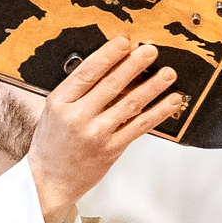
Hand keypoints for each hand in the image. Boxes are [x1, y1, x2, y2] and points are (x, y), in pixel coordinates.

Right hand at [25, 38, 184, 222]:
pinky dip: (158, 112)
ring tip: (168, 73)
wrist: (50, 180)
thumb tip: (107, 65)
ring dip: (153, 87)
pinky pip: (140, 126)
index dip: (108, 55)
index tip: (124, 42)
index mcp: (59, 102)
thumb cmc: (52, 143)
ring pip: (130, 104)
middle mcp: (77, 117)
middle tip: (151, 51)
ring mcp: (96, 134)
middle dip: (134, 65)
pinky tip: (171, 102)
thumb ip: (76, 91)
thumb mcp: (53, 111)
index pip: (87, 73)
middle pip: (111, 85)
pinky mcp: (112, 149)